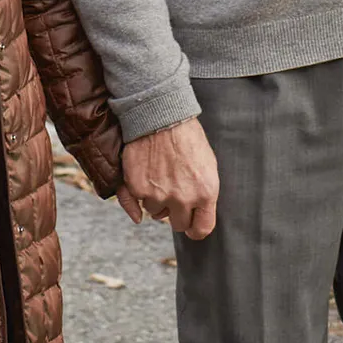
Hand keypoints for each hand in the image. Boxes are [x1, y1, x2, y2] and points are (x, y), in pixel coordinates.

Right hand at [121, 116, 219, 239]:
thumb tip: (195, 216)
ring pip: (155, 212)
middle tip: (172, 192)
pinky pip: (135, 205)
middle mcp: (182, 198)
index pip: (201, 229)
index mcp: (205, 192)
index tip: (190, 223)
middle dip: (175, 212)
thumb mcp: (208, 164)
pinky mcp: (137, 187)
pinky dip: (135, 201)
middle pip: (177, 223)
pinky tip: (141, 188)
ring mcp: (158, 195)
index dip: (194, 227)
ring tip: (158, 174)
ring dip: (156, 199)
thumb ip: (203, 193)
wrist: (161, 113)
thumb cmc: (187, 135)